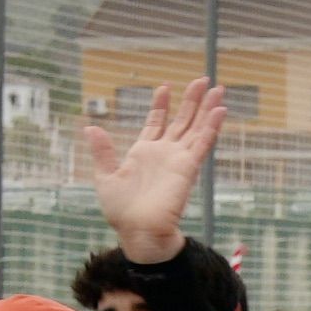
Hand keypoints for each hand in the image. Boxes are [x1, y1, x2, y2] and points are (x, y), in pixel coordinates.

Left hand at [89, 77, 228, 257]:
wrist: (138, 231)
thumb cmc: (121, 211)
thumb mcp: (105, 177)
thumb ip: (103, 152)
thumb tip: (91, 128)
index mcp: (144, 152)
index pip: (156, 122)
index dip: (161, 104)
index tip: (165, 86)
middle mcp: (164, 153)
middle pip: (182, 120)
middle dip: (191, 100)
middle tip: (202, 79)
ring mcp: (178, 159)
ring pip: (196, 127)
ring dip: (207, 108)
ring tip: (217, 87)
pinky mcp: (188, 167)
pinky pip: (202, 143)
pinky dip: (211, 127)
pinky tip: (220, 110)